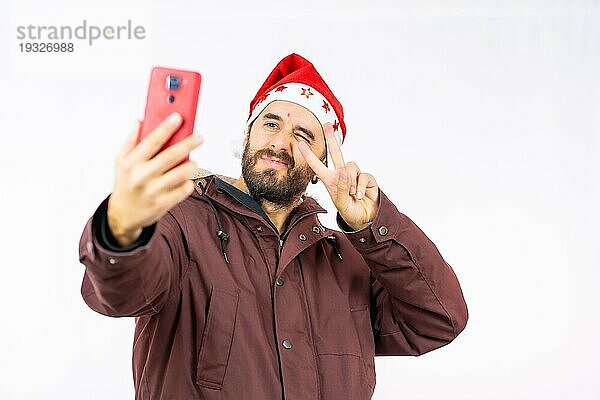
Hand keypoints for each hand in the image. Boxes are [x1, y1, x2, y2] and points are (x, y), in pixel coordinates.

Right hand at [107, 113, 201, 245]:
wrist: (123, 215)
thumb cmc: (125, 183)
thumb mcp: (121, 161)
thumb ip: (131, 141)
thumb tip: (141, 121)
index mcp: (132, 162)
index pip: (152, 141)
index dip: (166, 127)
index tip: (178, 117)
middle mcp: (142, 176)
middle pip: (171, 156)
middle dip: (188, 143)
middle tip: (199, 137)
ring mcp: (153, 191)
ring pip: (181, 174)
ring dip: (192, 165)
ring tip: (193, 161)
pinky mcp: (163, 204)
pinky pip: (184, 190)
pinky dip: (188, 182)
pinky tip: (186, 180)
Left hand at [296, 123, 378, 230]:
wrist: (364, 218)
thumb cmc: (349, 210)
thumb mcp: (341, 202)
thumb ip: (341, 187)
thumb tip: (344, 171)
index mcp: (330, 180)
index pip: (317, 165)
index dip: (309, 155)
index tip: (300, 143)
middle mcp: (341, 174)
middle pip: (336, 153)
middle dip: (332, 138)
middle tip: (327, 124)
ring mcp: (354, 175)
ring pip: (350, 166)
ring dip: (350, 182)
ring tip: (352, 194)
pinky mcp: (366, 178)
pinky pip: (362, 176)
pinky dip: (360, 186)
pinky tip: (360, 195)